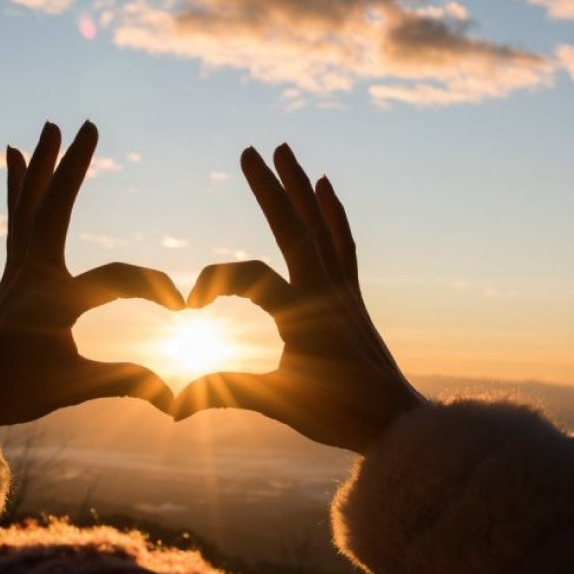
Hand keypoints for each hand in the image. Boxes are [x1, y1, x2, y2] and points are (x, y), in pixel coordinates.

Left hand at [0, 121, 183, 426]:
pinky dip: (19, 187)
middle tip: (87, 124)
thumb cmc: (11, 393)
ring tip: (48, 128)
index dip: (156, 289)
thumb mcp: (72, 387)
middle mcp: (31, 273)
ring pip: (30, 204)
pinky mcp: (11, 274)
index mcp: (52, 299)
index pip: (117, 279)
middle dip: (73, 166)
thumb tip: (177, 397)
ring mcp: (17, 270)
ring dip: (43, 165)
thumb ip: (125, 382)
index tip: (184, 309)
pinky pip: (17, 218)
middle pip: (54, 207)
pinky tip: (16, 159)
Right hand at [173, 144, 425, 452]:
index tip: (189, 307)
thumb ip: (228, 394)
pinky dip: (333, 213)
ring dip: (300, 186)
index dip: (213, 282)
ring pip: (320, 226)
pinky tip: (326, 188)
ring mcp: (343, 290)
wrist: (399, 424)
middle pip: (294, 228)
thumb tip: (174, 405)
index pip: (250, 277)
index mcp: (303, 315)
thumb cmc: (340, 417)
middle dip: (270, 188)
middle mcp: (326, 292)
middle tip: (249, 150)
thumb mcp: (280, 404)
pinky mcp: (353, 296)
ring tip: (286, 150)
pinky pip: (343, 243)